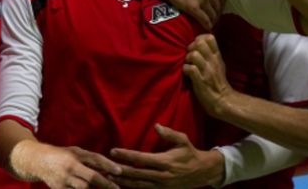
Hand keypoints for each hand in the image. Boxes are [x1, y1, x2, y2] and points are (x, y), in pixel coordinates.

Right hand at [13, 141, 119, 188]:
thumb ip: (90, 159)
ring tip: (108, 188)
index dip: (108, 165)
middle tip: (117, 188)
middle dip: (105, 184)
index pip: (95, 160)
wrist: (37, 161)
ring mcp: (63, 181)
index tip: (120, 171)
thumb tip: (110, 167)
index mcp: (75, 156)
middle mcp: (69, 168)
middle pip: (91, 178)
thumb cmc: (62, 155)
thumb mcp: (76, 152)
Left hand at [108, 124, 224, 187]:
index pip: (141, 158)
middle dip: (119, 170)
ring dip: (122, 181)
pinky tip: (121, 185)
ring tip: (108, 177)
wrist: (202, 172)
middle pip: (136, 174)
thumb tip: (156, 125)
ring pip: (138, 185)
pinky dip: (131, 187)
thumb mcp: (183, 140)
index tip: (113, 151)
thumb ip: (169, 133)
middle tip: (105, 167)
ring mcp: (161, 186)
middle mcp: (161, 175)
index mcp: (165, 161)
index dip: (126, 155)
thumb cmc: (190, 153)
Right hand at [148, 0, 226, 29]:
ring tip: (209, 24)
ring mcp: (203, 0)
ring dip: (212, 21)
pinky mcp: (193, 8)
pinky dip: (207, 25)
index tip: (216, 10)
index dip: (219, 6)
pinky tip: (206, 28)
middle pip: (218, 8)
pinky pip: (204, 20)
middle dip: (217, 15)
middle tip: (213, 19)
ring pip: (213, 15)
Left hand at [183, 34, 233, 117]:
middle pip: (200, 43)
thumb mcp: (219, 65)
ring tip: (188, 65)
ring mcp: (207, 71)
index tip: (195, 46)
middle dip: (191, 47)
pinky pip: (190, 69)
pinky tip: (187, 74)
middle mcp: (212, 61)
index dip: (199, 38)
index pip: (209, 37)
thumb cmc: (218, 82)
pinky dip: (185, 70)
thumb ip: (211, 54)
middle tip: (190, 57)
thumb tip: (199, 44)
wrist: (223, 100)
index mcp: (217, 56)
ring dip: (187, 59)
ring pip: (194, 55)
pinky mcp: (200, 80)